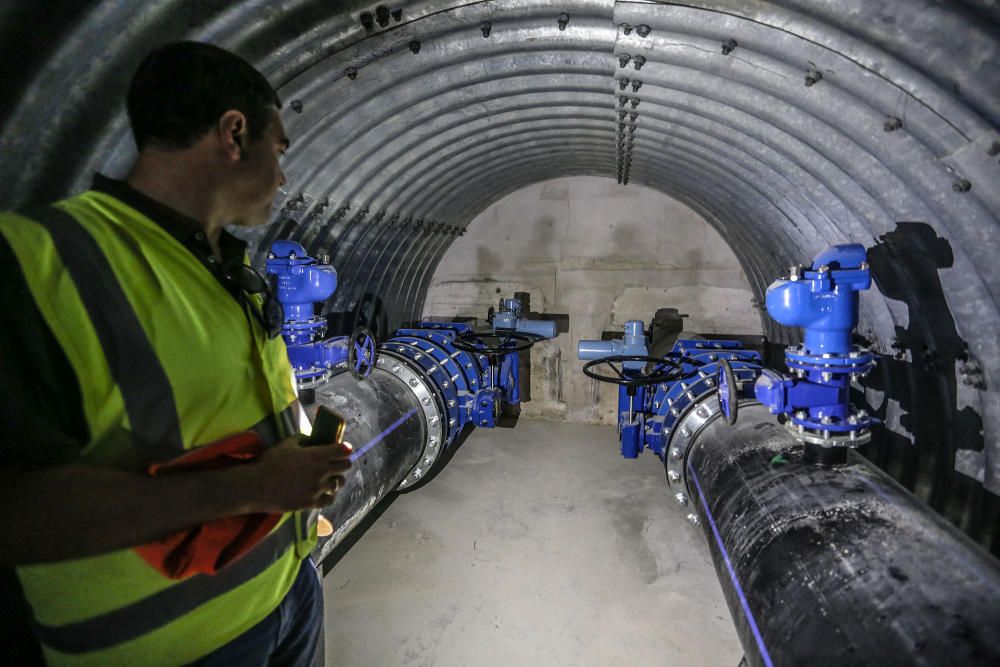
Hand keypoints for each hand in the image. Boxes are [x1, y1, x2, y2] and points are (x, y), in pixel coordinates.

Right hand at [237, 436, 352, 512]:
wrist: (257, 487)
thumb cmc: (270, 462)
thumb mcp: (287, 444)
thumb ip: (303, 439)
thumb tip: (312, 439)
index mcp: (317, 456)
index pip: (343, 451)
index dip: (345, 448)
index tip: (344, 448)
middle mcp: (321, 472)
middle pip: (345, 467)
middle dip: (342, 462)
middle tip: (336, 462)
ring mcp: (317, 489)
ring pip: (339, 483)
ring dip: (335, 479)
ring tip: (328, 478)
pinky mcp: (311, 503)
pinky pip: (330, 499)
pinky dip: (329, 495)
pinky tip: (323, 491)